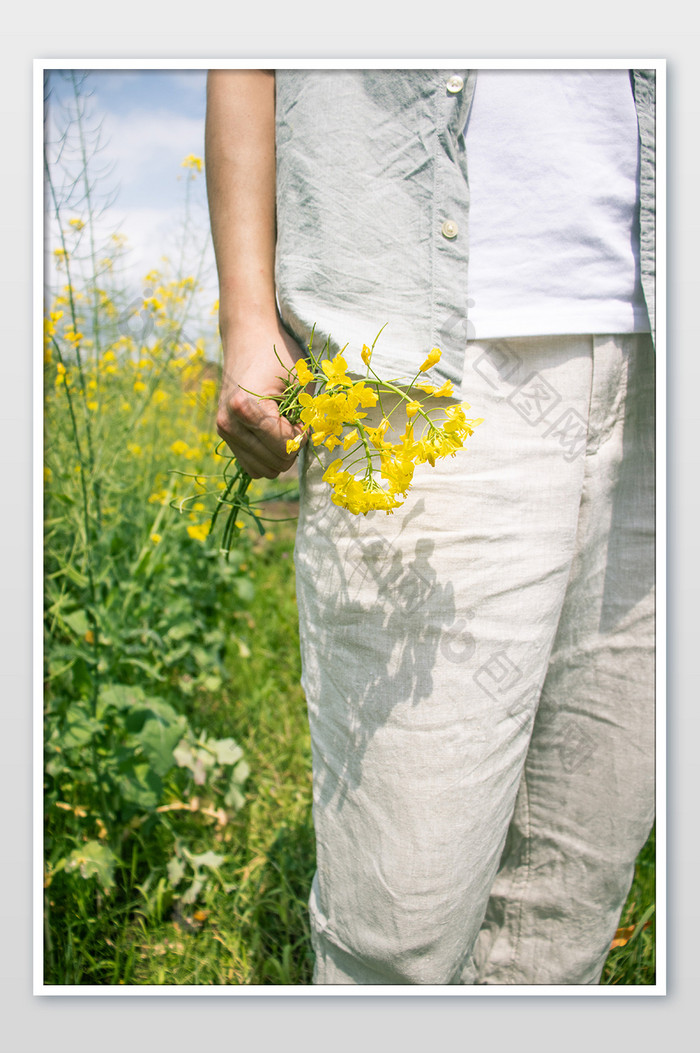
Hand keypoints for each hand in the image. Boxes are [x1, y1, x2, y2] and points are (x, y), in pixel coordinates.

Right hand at [216, 317, 306, 478]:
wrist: (247, 338)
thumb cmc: (278, 356)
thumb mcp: (300, 382)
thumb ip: (308, 416)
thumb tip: (310, 446)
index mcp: (245, 407)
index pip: (285, 447)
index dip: (303, 435)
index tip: (303, 415)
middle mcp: (229, 423)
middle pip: (277, 463)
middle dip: (292, 446)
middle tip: (294, 420)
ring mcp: (223, 432)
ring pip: (265, 470)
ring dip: (280, 455)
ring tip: (282, 426)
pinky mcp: (224, 437)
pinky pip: (253, 467)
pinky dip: (267, 457)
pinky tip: (271, 435)